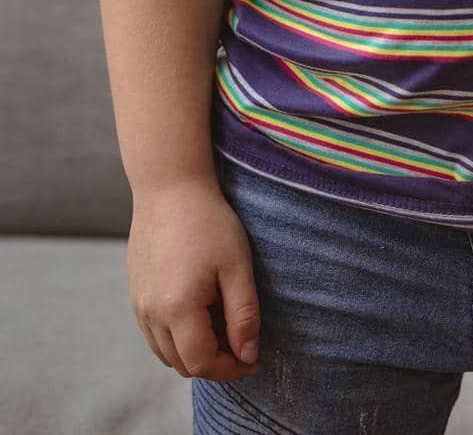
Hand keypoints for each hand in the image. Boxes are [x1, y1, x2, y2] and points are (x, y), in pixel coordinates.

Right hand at [127, 176, 260, 380]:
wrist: (169, 187)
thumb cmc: (209, 222)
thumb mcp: (237, 266)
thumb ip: (244, 315)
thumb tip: (248, 354)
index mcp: (177, 309)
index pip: (203, 363)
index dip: (231, 369)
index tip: (254, 359)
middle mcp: (151, 314)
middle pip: (182, 364)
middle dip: (215, 363)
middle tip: (242, 343)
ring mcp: (138, 305)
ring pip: (165, 353)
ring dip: (193, 353)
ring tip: (222, 328)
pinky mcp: (135, 293)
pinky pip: (154, 334)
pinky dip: (176, 338)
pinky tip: (199, 313)